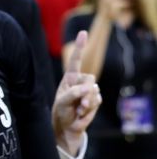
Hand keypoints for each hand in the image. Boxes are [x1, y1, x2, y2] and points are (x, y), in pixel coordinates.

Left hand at [52, 30, 100, 153]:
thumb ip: (74, 93)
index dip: (80, 47)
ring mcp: (89, 90)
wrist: (67, 125)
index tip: (83, 33)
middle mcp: (80, 82)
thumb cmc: (61, 111)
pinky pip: (97, 101)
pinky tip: (82, 112)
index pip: (76, 60)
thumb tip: (90, 88)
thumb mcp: (62, 102)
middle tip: (79, 104)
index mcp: (70, 78)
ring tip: (77, 109)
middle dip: (85, 92)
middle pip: (90, 79)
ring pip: (95, 92)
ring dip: (86, 103)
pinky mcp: (95, 99)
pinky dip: (89, 109)